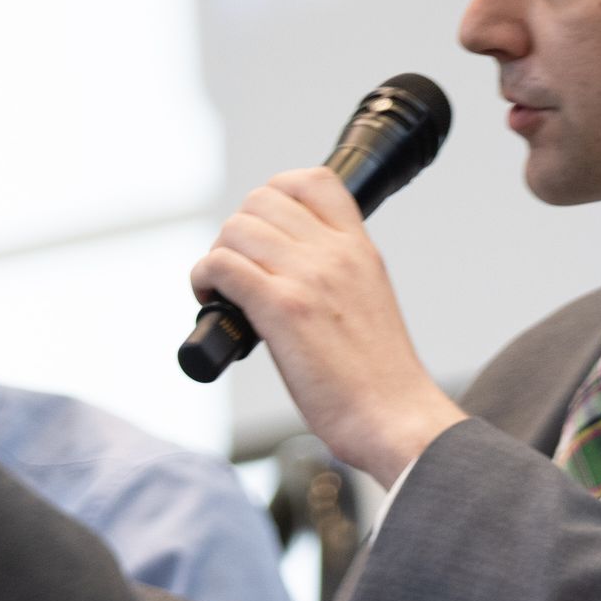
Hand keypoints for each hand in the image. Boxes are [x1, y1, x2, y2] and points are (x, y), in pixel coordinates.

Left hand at [191, 168, 461, 487]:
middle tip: (240, 270)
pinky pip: (223, 265)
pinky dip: (205, 278)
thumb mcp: (371, 302)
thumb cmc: (380, 380)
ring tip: (223, 289)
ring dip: (217, 256)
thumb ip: (338, 275)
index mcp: (359, 249)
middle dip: (238, 232)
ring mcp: (308, 277)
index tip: (265, 231)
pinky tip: (212, 300)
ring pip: (235, 229)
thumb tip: (289, 269)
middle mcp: (335, 253)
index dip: (275, 195)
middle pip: (261, 200)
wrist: (395, 419)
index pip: (312, 181)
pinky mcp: (282, 308)